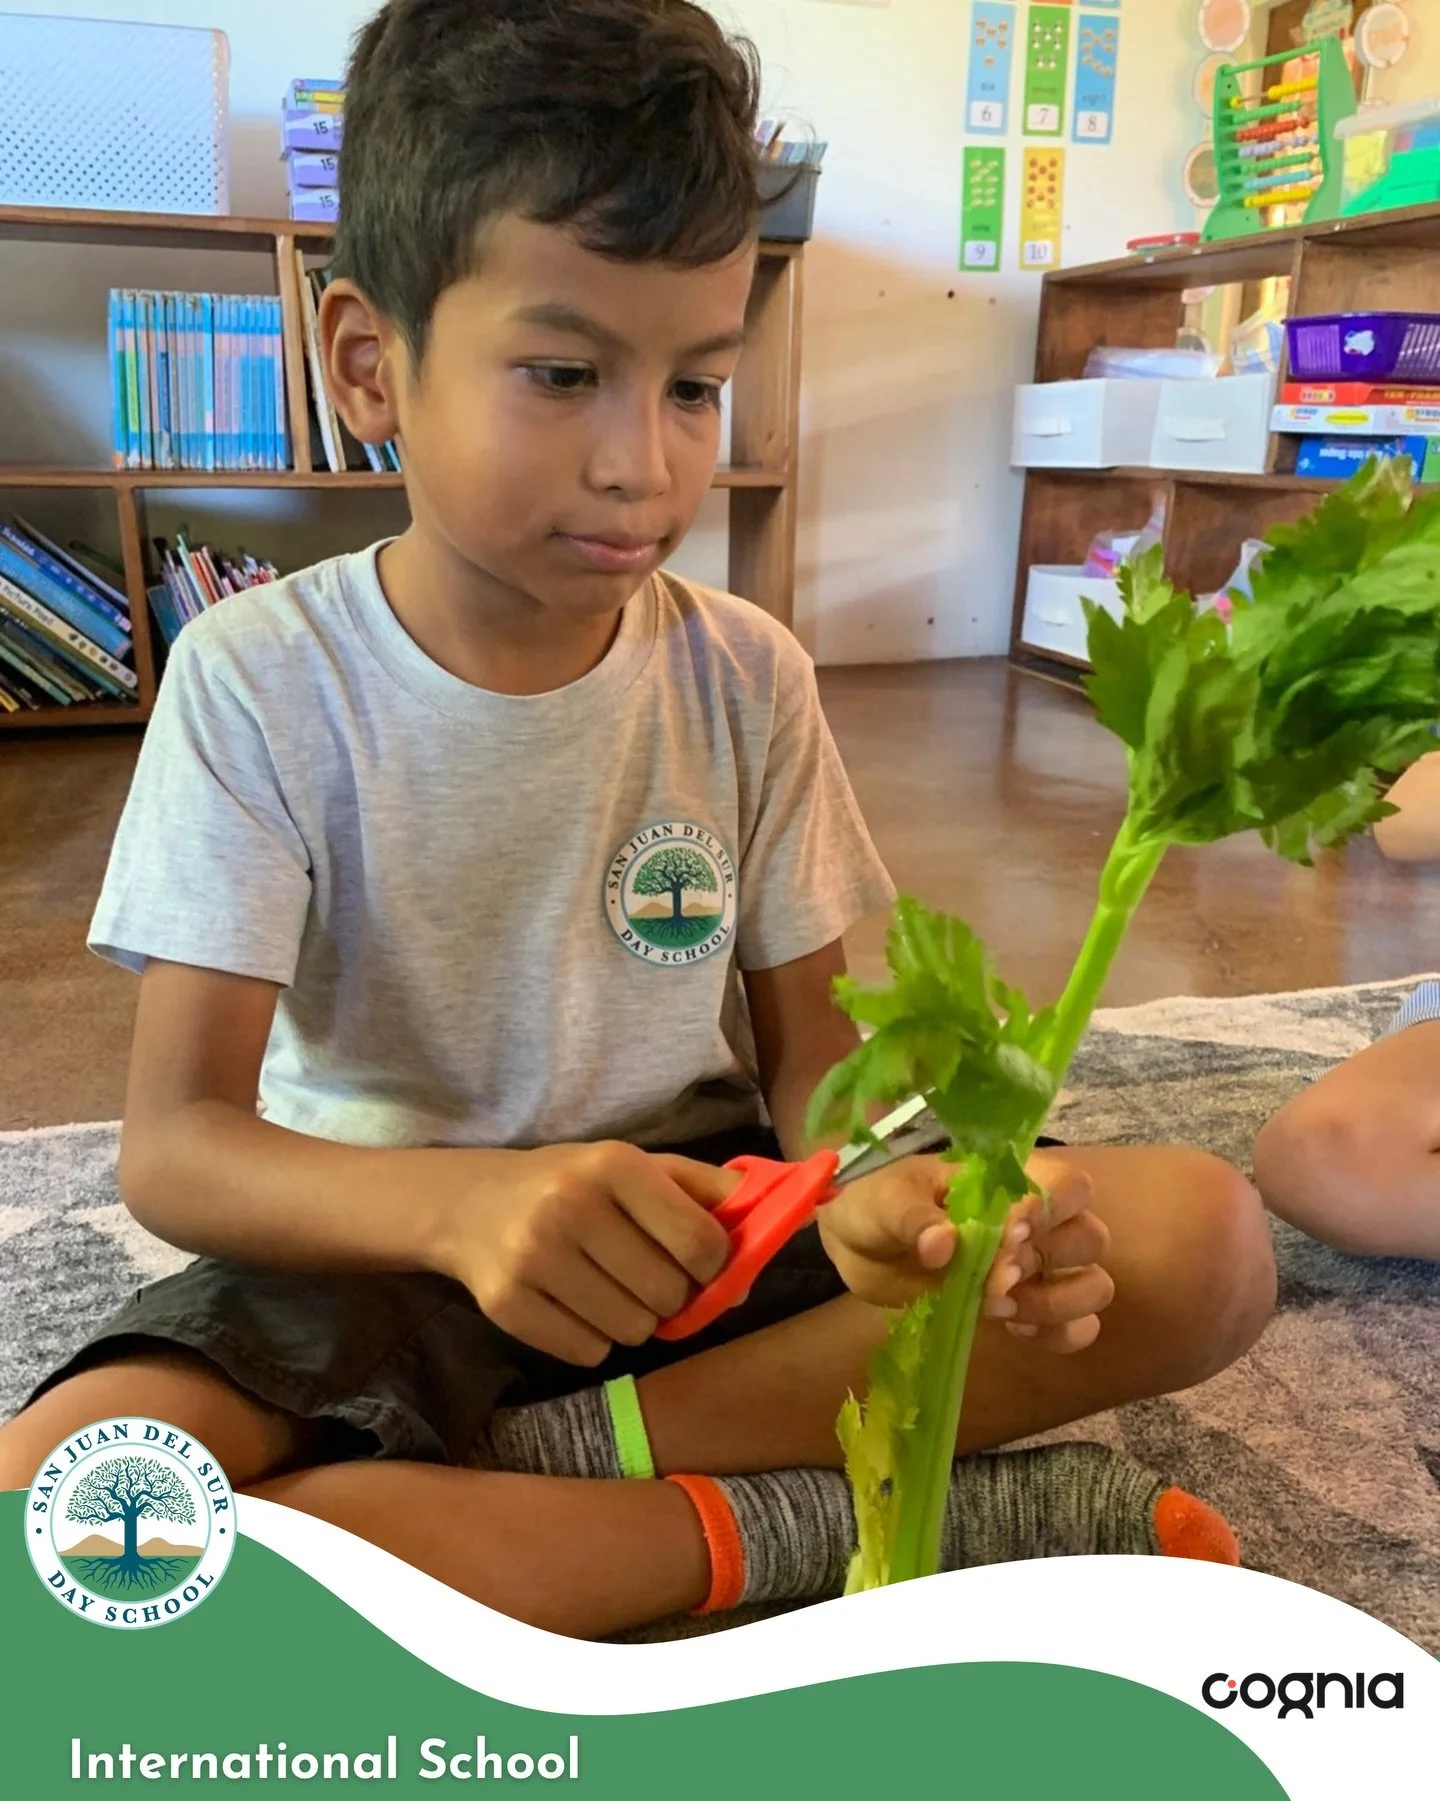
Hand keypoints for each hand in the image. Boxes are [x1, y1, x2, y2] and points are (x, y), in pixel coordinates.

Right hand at [436, 1142, 738, 1365]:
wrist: (469, 1204)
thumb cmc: (574, 1185)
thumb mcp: (638, 1168)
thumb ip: (708, 1191)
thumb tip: (783, 1215)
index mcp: (614, 1165)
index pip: (701, 1243)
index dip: (715, 1266)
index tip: (700, 1264)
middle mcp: (571, 1206)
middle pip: (669, 1294)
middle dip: (672, 1296)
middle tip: (648, 1278)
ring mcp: (535, 1258)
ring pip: (633, 1330)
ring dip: (635, 1321)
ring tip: (609, 1290)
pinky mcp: (507, 1306)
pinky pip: (589, 1353)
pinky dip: (594, 1340)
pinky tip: (575, 1306)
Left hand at [817, 1149, 1113, 1351]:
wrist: (858, 1246)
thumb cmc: (879, 1206)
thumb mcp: (885, 1202)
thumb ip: (915, 1219)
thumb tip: (942, 1245)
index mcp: (1008, 1180)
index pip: (1067, 1184)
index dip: (1051, 1210)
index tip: (1009, 1234)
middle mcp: (1037, 1221)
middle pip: (1090, 1238)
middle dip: (1047, 1262)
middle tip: (993, 1278)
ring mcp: (1036, 1267)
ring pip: (1094, 1285)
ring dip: (1056, 1303)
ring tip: (998, 1305)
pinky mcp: (1027, 1309)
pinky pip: (1077, 1327)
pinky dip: (1059, 1334)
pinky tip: (1014, 1327)